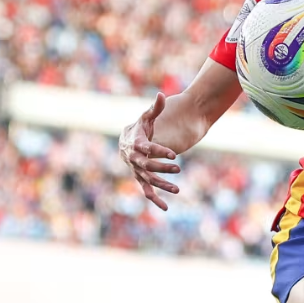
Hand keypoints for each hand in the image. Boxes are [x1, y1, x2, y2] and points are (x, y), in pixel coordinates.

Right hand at [118, 94, 181, 209]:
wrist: (125, 141)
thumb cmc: (139, 128)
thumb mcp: (146, 117)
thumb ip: (155, 108)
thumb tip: (162, 94)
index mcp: (135, 143)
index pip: (147, 148)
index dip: (160, 151)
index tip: (173, 154)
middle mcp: (134, 159)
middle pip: (147, 166)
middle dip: (162, 168)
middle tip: (178, 168)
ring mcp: (136, 170)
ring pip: (148, 180)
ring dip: (162, 185)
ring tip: (177, 190)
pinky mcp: (140, 178)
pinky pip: (146, 190)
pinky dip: (155, 199)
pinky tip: (165, 208)